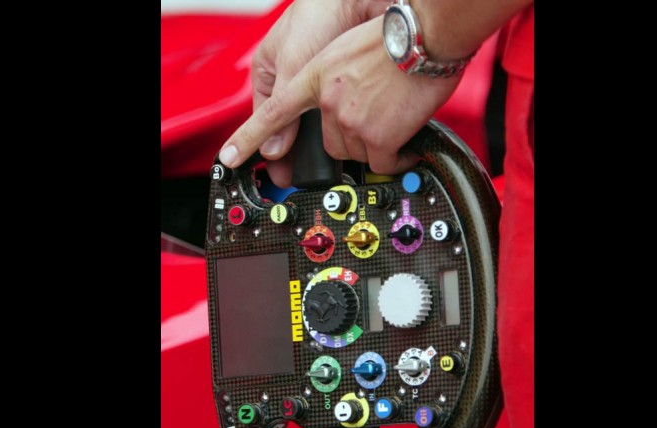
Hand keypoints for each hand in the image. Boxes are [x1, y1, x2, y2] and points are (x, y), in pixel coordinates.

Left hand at [219, 16, 461, 183]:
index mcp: (314, 77)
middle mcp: (327, 101)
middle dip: (350, 138)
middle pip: (329, 142)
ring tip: (393, 120)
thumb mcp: (344, 54)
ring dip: (374, 144)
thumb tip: (331, 117)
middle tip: (374, 118)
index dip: (250, 138)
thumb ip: (329, 86)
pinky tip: (403, 145)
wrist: (424, 36)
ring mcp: (351, 121)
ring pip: (356, 152)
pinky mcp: (377, 138)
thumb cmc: (393, 39)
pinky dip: (395, 159)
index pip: (274, 112)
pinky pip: (382, 163)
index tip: (231, 156)